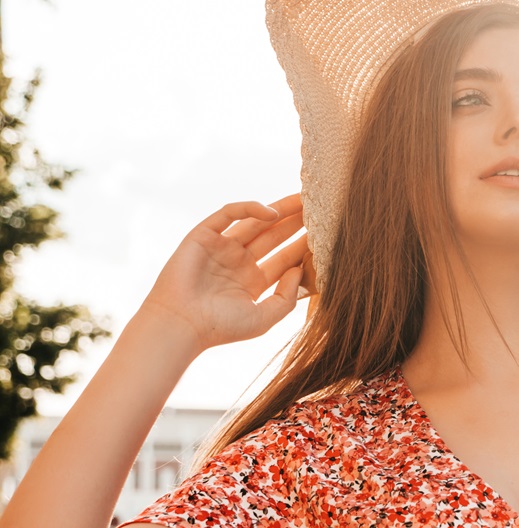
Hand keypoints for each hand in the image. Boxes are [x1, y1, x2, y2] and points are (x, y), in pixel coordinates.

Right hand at [140, 194, 308, 352]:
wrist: (181, 325)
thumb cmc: (221, 327)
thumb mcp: (264, 317)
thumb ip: (286, 296)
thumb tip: (301, 268)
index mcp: (253, 281)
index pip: (285, 258)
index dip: (305, 246)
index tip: (328, 236)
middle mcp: (238, 262)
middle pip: (274, 236)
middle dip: (296, 222)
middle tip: (321, 208)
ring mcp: (221, 247)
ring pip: (255, 221)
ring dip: (279, 210)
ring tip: (304, 199)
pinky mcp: (203, 235)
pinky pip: (229, 214)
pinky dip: (249, 209)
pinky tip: (271, 212)